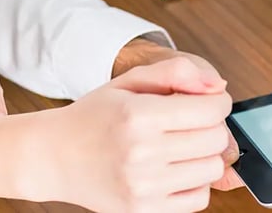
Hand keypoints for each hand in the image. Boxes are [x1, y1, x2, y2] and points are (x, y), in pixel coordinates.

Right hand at [43, 58, 231, 211]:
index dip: (217, 102)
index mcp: (139, 116)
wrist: (53, 157)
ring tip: (182, 147)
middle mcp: (141, 154)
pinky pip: (199, 199)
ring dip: (205, 155)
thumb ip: (177, 72)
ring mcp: (143, 187)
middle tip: (191, 124)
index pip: (211, 110)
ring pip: (213, 170)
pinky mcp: (144, 211)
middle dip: (212, 126)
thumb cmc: (94, 116)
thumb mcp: (130, 81)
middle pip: (216, 139)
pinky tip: (176, 170)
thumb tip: (218, 87)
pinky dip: (195, 183)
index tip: (206, 102)